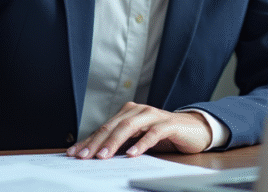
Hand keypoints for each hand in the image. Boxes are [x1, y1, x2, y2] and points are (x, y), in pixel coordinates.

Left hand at [66, 102, 212, 159]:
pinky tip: (132, 154)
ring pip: (129, 127)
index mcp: (128, 113)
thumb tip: (96, 155)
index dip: (88, 140)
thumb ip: (121, 144)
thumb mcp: (138, 139)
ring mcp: (153, 115)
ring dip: (114, 142)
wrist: (194, 129)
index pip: (104, 128)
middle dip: (96, 142)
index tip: (73, 153)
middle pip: (113, 126)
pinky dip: (141, 144)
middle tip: (84, 156)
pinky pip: (153, 133)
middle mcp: (138, 111)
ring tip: (103, 156)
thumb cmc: (163, 135)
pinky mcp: (168, 124)